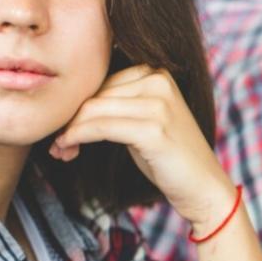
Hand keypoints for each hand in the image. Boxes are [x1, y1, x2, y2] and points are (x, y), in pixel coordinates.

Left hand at [51, 65, 233, 227]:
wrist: (204, 188)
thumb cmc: (170, 159)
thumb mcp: (144, 121)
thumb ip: (117, 105)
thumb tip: (69, 103)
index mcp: (157, 73)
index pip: (100, 81)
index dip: (76, 104)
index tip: (62, 129)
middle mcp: (159, 81)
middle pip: (94, 93)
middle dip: (69, 118)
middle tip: (56, 144)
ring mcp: (158, 104)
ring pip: (93, 109)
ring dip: (68, 131)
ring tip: (61, 150)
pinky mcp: (153, 128)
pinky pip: (99, 127)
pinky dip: (76, 137)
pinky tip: (67, 149)